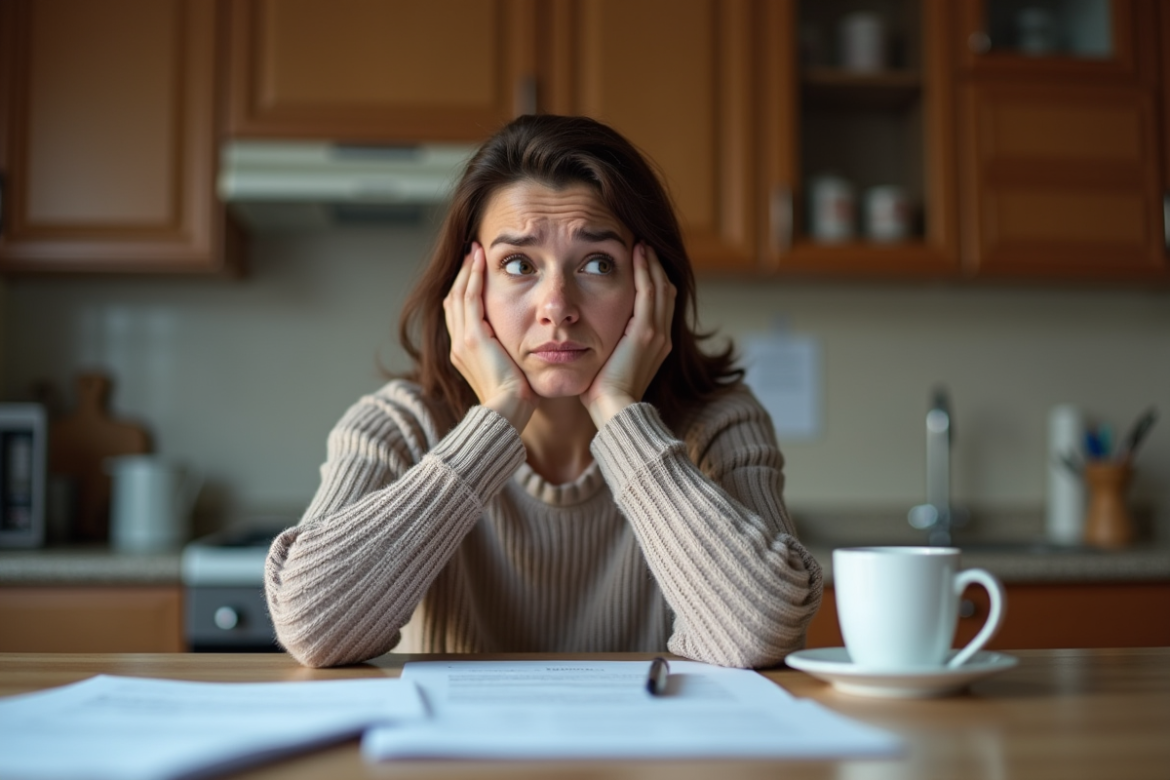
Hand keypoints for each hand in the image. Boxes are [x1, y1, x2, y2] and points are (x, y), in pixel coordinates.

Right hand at [443, 243, 536, 430]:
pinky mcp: (472, 338)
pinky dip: (472, 277)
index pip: (460, 313)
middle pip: (454, 300)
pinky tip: (480, 260)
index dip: (465, 289)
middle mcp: (457, 345)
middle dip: (462, 275)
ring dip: (467, 270)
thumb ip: (508, 354)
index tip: (475, 271)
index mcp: (464, 353)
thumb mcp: (510, 370)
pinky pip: (469, 298)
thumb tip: (523, 346)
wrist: (508, 413)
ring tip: (475, 251)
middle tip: (472, 253)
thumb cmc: (515, 399)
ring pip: (458, 295)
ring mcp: (462, 341)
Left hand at [581, 243, 675, 427]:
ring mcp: (657, 333)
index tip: (640, 262)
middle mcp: (662, 336)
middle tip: (644, 245)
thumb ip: (609, 346)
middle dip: (654, 267)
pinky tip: (638, 253)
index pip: (659, 304)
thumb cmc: (604, 394)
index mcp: (656, 344)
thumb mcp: (609, 364)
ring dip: (651, 263)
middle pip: (665, 291)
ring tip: (641, 244)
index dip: (652, 281)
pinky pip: (649, 292)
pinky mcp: (646, 332)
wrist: (613, 410)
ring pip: (660, 287)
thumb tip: (592, 338)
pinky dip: (645, 270)